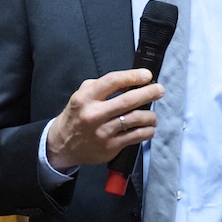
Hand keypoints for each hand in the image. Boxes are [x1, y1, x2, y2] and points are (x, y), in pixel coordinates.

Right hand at [45, 68, 166, 170]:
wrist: (63, 145)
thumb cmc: (76, 117)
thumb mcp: (80, 96)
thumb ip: (100, 86)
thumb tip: (128, 80)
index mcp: (85, 98)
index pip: (112, 82)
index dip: (133, 76)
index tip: (147, 75)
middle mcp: (94, 114)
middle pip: (128, 100)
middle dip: (149, 93)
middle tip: (159, 90)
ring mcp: (103, 132)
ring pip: (136, 119)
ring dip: (150, 115)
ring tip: (152, 115)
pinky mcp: (111, 146)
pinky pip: (137, 136)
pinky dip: (148, 130)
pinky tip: (148, 128)